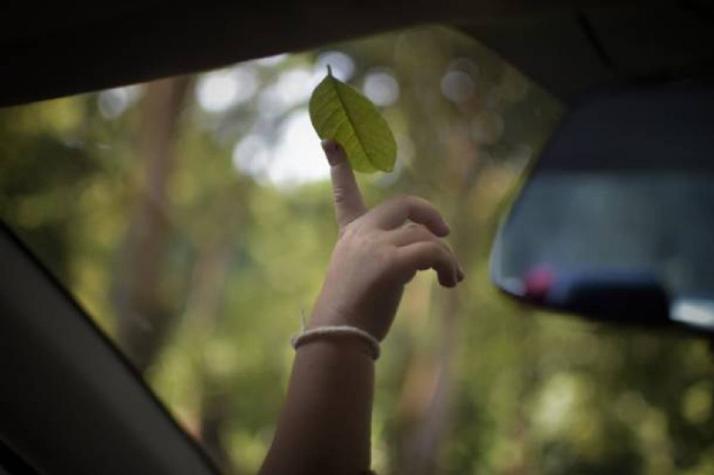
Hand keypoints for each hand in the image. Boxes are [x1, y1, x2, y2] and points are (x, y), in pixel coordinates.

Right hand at [310, 140, 464, 341]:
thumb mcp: (365, 277)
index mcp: (350, 236)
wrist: (338, 338)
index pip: (345, 195)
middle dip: (429, 213)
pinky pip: (433, 252)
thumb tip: (425, 255)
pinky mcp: (390, 262)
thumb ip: (388, 256)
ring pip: (425, 236)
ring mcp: (374, 245)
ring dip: (446, 257)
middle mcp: (360, 234)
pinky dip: (448, 265)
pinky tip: (450, 283)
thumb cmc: (352, 316)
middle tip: (444, 234)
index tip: (330, 138)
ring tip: (451, 280)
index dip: (338, 165)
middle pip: (403, 205)